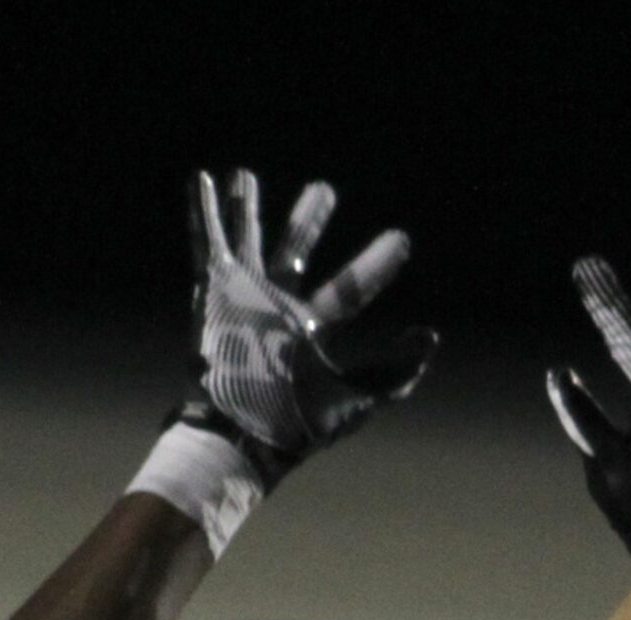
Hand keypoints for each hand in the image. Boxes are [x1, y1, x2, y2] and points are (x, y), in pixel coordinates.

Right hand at [177, 168, 436, 488]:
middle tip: (323, 190)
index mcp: (309, 331)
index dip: (376, 265)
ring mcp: (242, 299)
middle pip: (295, 252)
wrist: (239, 432)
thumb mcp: (356, 398)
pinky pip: (206, 245)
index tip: (401, 240)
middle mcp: (275, 308)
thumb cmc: (294, 424)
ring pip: (246, 241)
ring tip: (243, 175)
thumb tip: (429, 337)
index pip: (350, 289)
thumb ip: (394, 371)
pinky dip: (201, 213)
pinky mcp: (212, 295)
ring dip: (244, 208)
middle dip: (308, 221)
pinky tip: (201, 180)